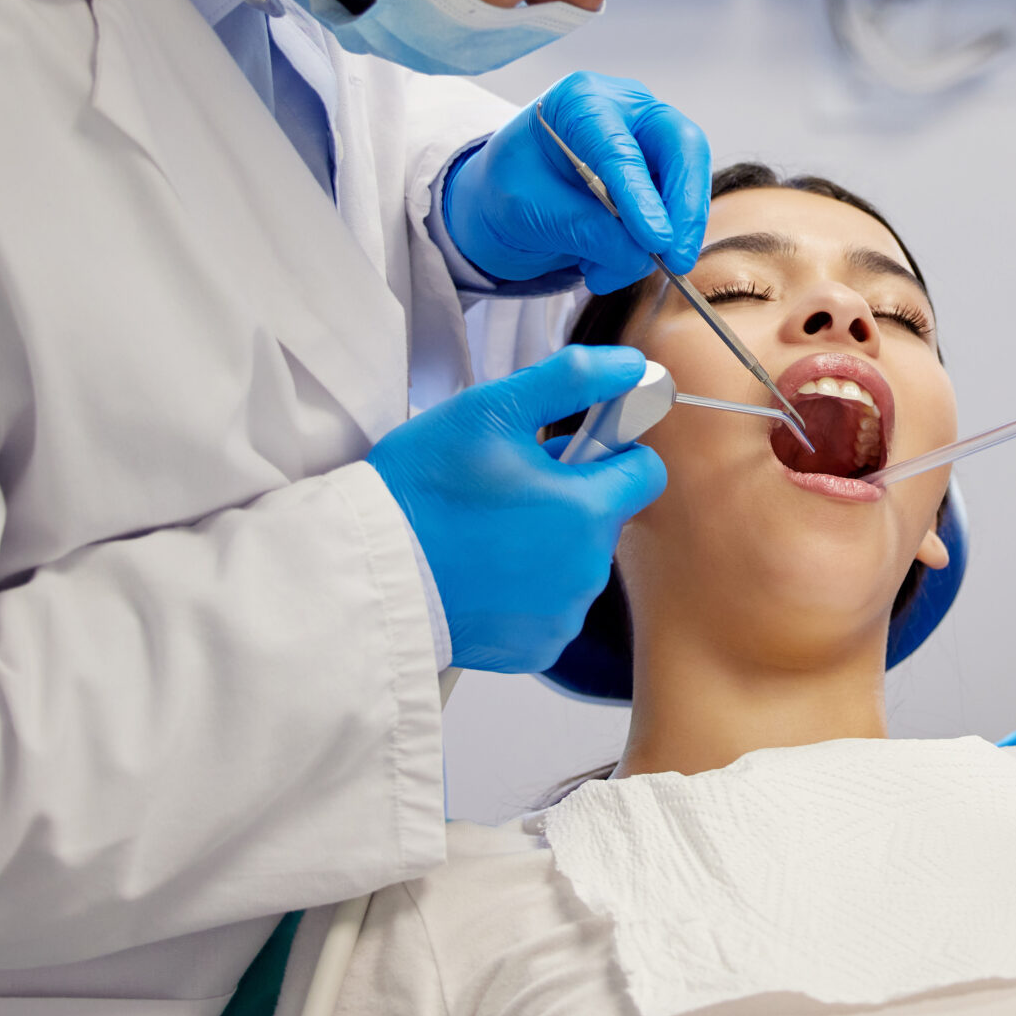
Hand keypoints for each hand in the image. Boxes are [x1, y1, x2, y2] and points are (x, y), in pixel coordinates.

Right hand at [367, 346, 666, 672]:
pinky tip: (483, 571)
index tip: (568, 447)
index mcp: (587, 511)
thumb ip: (572, 379)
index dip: (611, 451)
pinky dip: (527, 588)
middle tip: (509, 484)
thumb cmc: (424, 487)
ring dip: (550, 542)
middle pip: (607, 516)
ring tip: (488, 528)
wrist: (369, 571)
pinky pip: (552, 605)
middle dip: (572, 495)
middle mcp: (587, 571)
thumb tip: (633, 365)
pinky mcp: (537, 649)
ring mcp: (563, 615)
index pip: (646, 471)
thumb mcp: (491, 410)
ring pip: (579, 561)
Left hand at [444, 73, 711, 293]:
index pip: (621, 148)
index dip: (641, 195)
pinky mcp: (662, 176)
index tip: (655, 240)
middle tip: (676, 260)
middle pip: (682, 147)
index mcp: (582, 100)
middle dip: (684, 208)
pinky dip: (647, 248)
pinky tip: (606, 264)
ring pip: (686, 185)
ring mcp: (650, 142)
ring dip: (658, 240)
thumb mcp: (528, 211)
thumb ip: (583, 229)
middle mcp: (628, 110)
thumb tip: (639, 255)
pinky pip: (676, 212)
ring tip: (603, 272)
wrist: (510, 196)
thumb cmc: (510, 187)